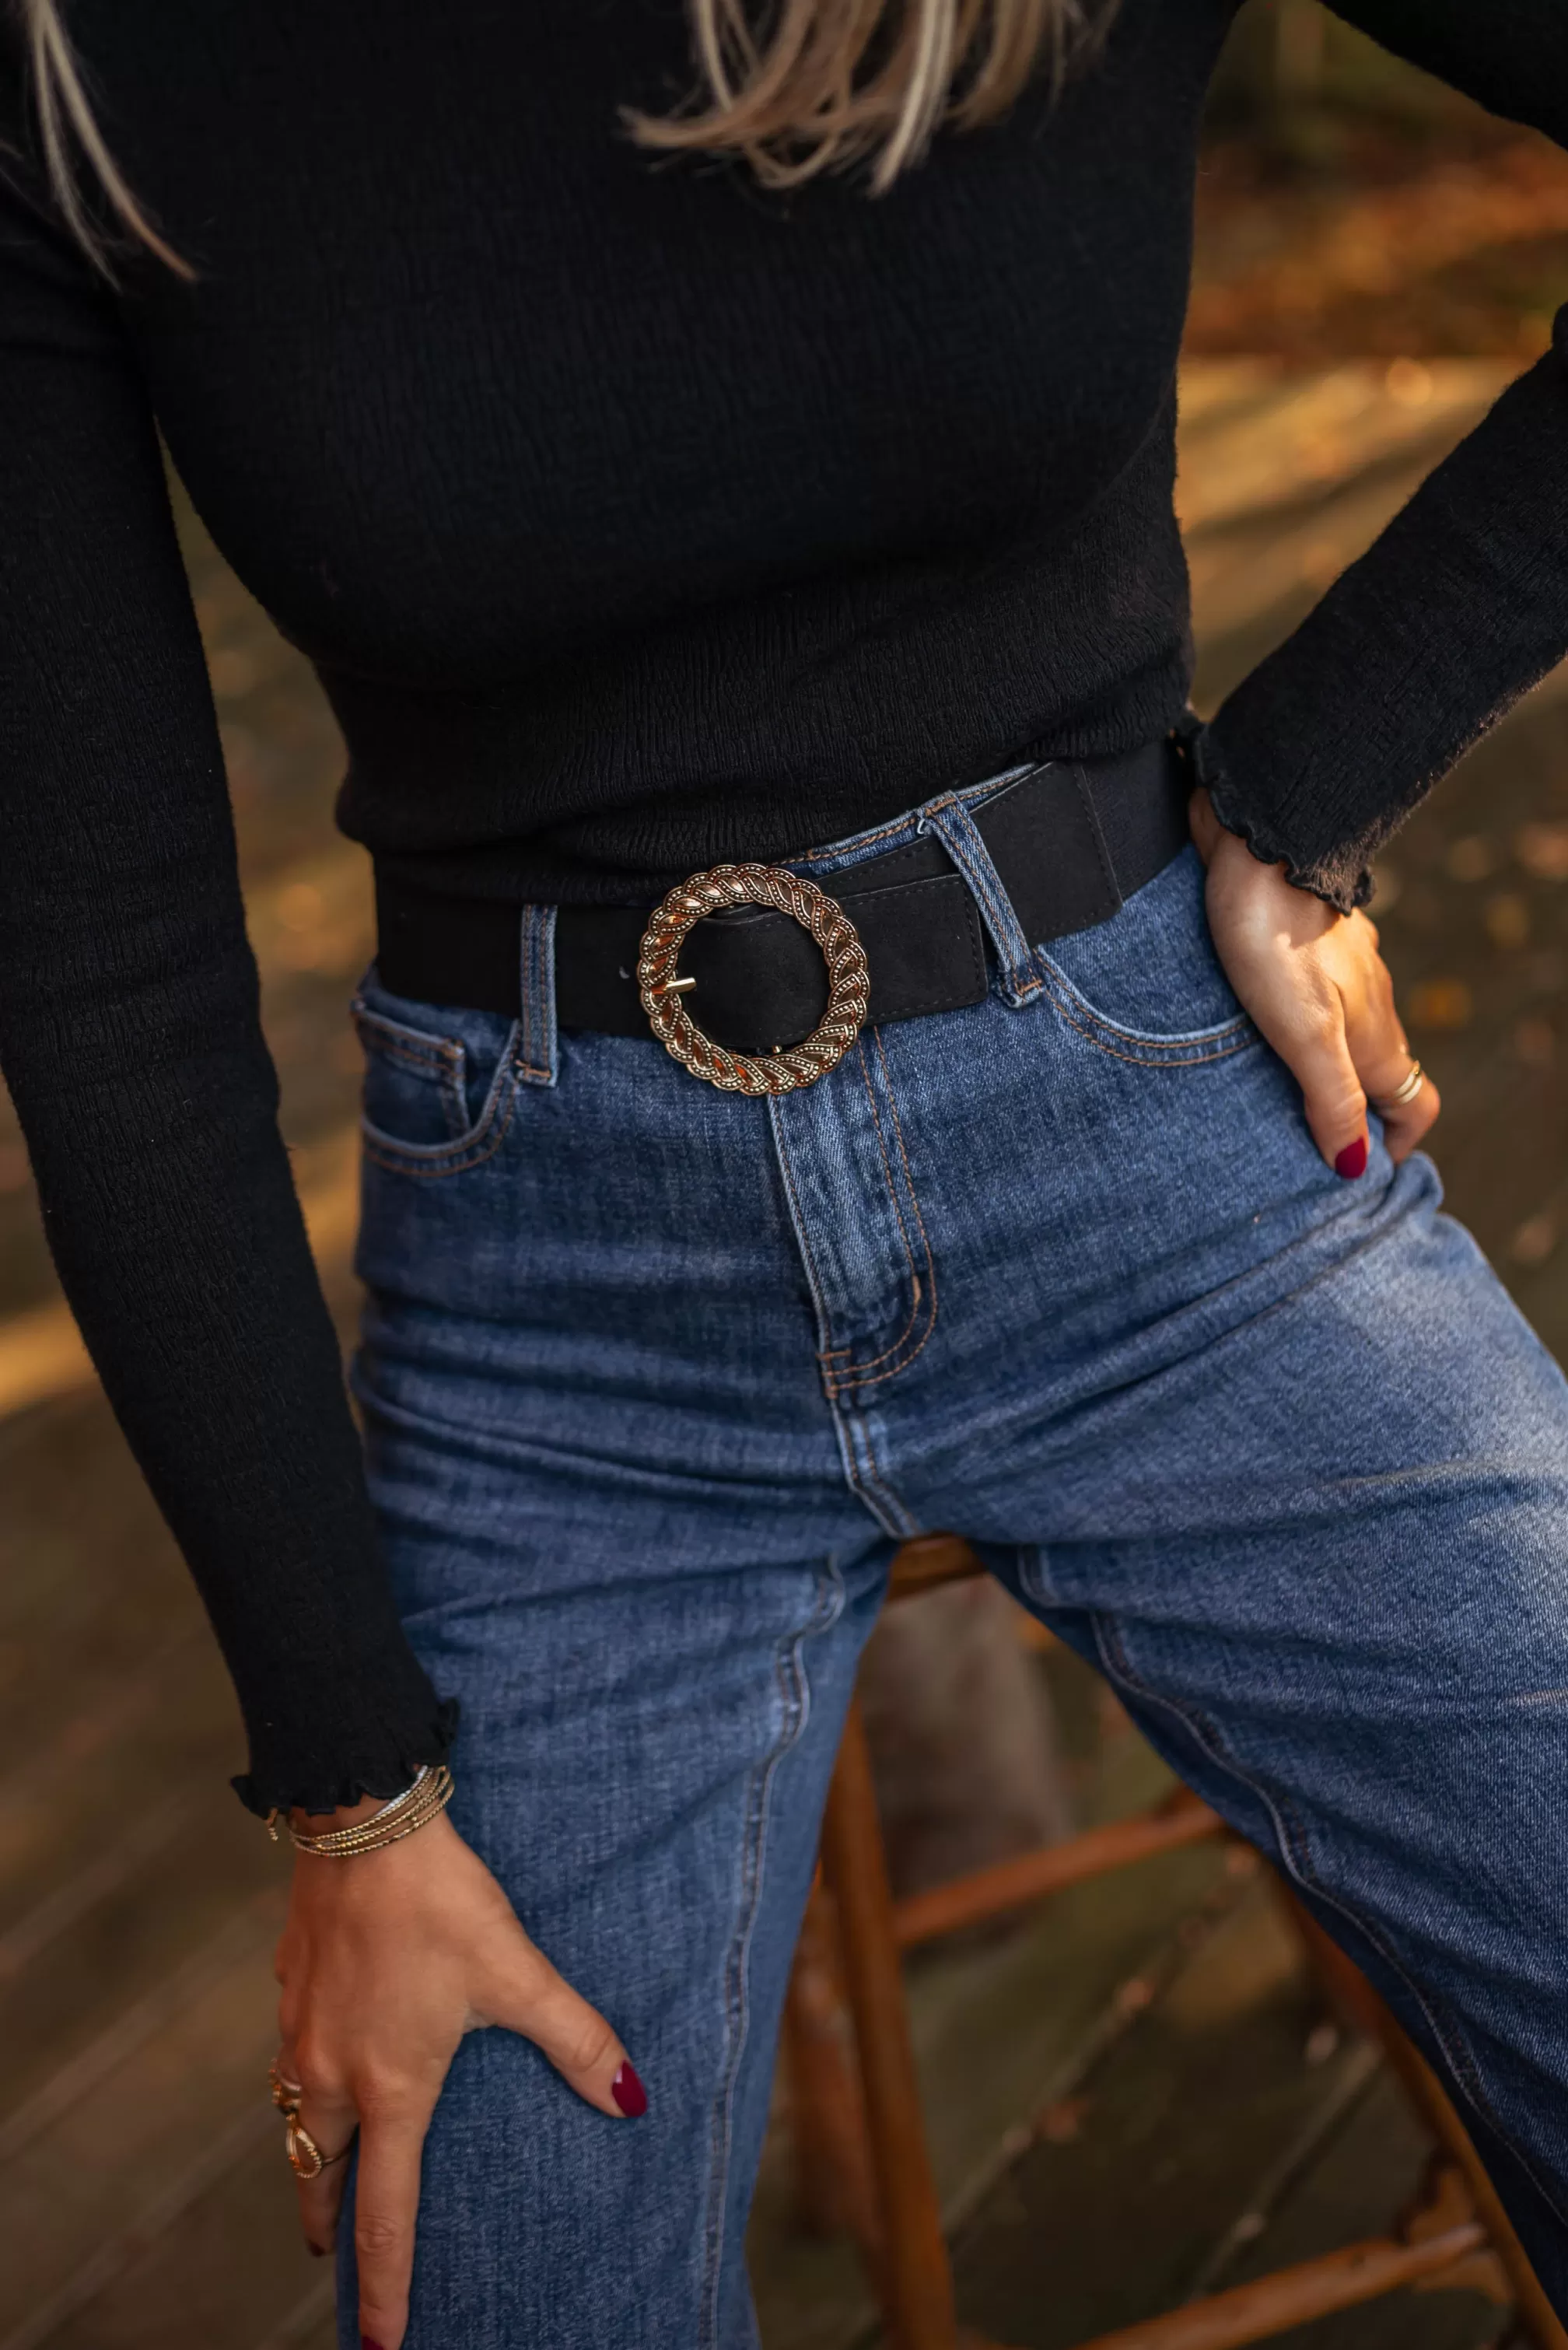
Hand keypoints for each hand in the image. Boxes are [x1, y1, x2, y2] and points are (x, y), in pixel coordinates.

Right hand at [274, 1799, 644, 2349]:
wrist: (361, 1818)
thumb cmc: (439, 1899)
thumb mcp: (516, 1969)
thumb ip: (576, 2038)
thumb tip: (632, 2098)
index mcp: (389, 2087)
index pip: (383, 2214)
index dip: (383, 2286)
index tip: (383, 2343)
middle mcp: (332, 2072)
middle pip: (323, 2177)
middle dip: (333, 2224)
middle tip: (345, 2256)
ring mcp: (299, 2029)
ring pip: (300, 2120)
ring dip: (315, 2155)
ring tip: (334, 2173)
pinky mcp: (289, 1983)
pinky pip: (292, 2061)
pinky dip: (307, 2086)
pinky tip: (330, 2059)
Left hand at [1189, 788, 1438, 1174]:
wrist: (1258, 844)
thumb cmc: (1275, 941)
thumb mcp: (1306, 1034)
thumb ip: (1333, 1098)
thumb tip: (1353, 1165)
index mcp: (1375, 1034)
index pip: (1415, 1102)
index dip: (1397, 1142)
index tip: (1362, 1167)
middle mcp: (1369, 1002)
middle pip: (1379, 1070)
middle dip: (1356, 1111)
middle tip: (1308, 1139)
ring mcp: (1340, 967)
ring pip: (1345, 1029)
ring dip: (1321, 1064)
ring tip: (1268, 1089)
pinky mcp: (1303, 939)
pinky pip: (1310, 992)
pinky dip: (1294, 1018)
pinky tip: (1249, 1021)